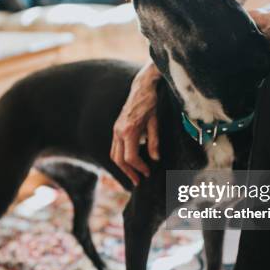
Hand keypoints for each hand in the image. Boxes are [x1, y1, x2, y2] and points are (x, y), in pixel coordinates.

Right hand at [111, 62, 160, 184]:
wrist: (142, 87)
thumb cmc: (151, 103)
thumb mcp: (155, 123)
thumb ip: (154, 142)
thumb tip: (155, 159)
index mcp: (129, 131)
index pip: (130, 157)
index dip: (139, 168)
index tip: (148, 172)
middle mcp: (119, 131)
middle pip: (119, 159)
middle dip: (129, 172)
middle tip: (139, 181)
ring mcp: (115, 129)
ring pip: (114, 155)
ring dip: (123, 167)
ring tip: (134, 174)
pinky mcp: (116, 128)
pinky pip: (115, 147)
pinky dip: (121, 157)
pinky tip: (132, 161)